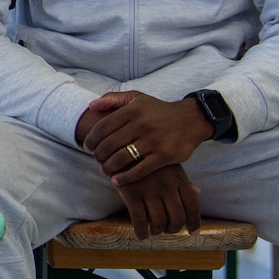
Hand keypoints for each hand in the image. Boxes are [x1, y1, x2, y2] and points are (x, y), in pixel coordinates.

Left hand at [79, 91, 214, 184]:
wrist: (191, 120)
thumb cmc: (158, 110)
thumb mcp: (137, 98)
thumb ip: (113, 99)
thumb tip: (91, 105)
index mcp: (132, 110)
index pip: (102, 127)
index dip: (91, 139)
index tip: (87, 147)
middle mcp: (142, 125)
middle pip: (109, 145)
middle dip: (98, 155)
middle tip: (96, 159)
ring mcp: (153, 141)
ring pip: (121, 158)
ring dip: (108, 167)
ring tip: (105, 169)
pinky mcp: (163, 156)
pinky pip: (139, 170)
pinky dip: (125, 177)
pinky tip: (117, 180)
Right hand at [113, 163, 202, 238]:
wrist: (121, 145)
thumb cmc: (148, 156)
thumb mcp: (169, 165)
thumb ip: (183, 181)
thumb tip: (198, 193)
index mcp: (179, 178)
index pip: (193, 205)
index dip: (194, 222)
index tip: (193, 232)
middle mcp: (167, 185)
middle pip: (177, 217)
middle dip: (174, 229)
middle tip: (169, 231)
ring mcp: (149, 190)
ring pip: (158, 221)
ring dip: (158, 231)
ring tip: (155, 231)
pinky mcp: (131, 193)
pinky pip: (139, 220)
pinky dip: (142, 232)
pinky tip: (142, 237)